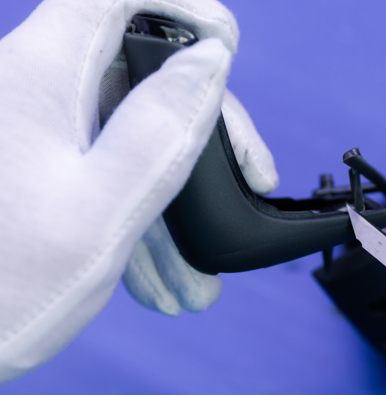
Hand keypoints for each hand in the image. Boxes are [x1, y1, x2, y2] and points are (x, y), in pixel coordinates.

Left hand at [0, 0, 276, 382]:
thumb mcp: (98, 217)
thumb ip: (159, 133)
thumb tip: (209, 63)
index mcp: (42, 79)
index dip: (181, 5)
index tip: (224, 45)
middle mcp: (34, 91)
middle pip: (140, 75)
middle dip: (204, 131)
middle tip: (249, 183)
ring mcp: (35, 132)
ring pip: (129, 134)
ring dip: (176, 199)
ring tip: (197, 274)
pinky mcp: (37, 169)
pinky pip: (104, 172)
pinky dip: (141, 217)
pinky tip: (160, 275)